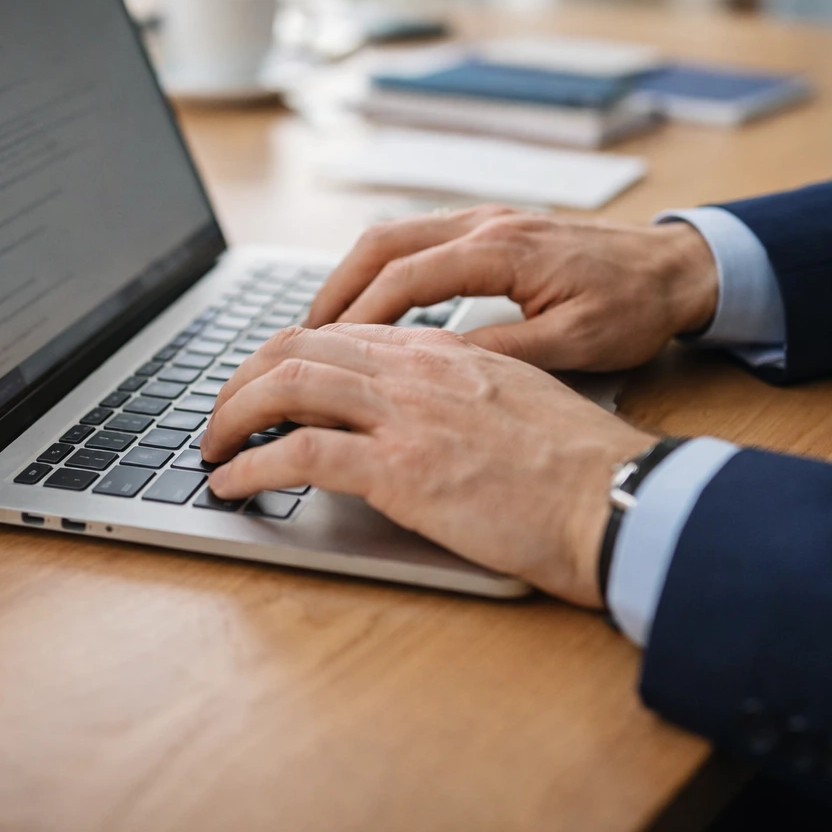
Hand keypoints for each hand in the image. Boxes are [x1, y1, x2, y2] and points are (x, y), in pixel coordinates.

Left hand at [200, 324, 656, 606]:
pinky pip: (300, 452)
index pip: (341, 333)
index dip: (286, 355)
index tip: (264, 384)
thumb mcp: (521, 402)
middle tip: (222, 413)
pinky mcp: (401, 469)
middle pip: (298, 347)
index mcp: (445, 352)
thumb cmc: (583, 467)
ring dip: (233, 416)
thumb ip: (463, 393)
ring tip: (211, 447)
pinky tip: (232, 484)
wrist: (620, 498)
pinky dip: (252, 465)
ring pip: (286, 386)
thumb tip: (425, 415)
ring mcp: (406, 415)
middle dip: (243, 378)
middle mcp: (417, 370)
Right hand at [304, 205, 718, 371]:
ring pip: (393, 235)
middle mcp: (486, 223)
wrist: (678, 267)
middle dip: (334, 289)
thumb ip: (506, 353)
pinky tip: (371, 306)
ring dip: (351, 276)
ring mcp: (486, 219)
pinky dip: (381, 270)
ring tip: (321, 327)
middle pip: (381, 244)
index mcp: (503, 249)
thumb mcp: (578, 343)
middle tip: (298, 339)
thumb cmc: (636, 306)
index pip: (405, 278)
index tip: (324, 354)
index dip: (359, 317)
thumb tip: (439, 367)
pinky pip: (416, 239)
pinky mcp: (491, 227)